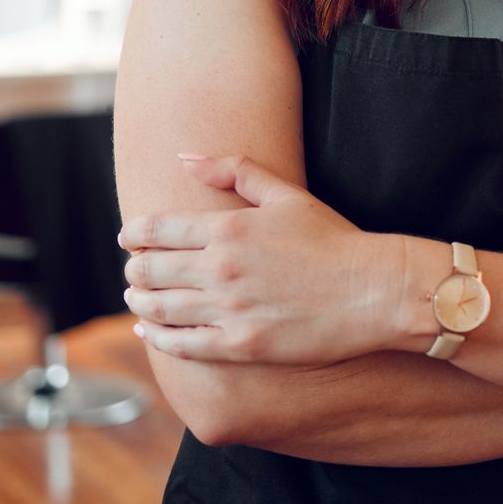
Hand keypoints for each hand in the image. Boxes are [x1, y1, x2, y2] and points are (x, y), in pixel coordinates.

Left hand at [119, 154, 398, 363]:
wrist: (374, 291)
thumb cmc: (333, 240)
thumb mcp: (287, 195)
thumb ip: (235, 170)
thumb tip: (185, 157)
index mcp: (228, 228)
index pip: (156, 229)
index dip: (134, 234)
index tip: (129, 237)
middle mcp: (221, 269)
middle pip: (150, 270)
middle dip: (135, 269)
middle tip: (133, 271)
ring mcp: (229, 310)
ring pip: (159, 309)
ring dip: (139, 303)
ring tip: (136, 299)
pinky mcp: (241, 346)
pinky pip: (183, 345)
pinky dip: (158, 338)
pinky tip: (149, 332)